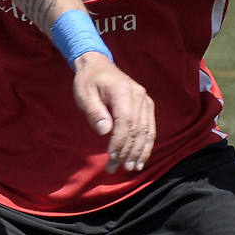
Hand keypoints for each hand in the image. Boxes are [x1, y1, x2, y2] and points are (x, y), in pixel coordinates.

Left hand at [71, 53, 154, 172]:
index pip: (125, 121)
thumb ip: (94, 112)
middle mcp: (139, 96)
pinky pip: (150, 128)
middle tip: (116, 168)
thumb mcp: (84, 94)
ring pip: (147, 131)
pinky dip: (146, 145)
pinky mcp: (147, 106)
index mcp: (123, 91)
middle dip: (128, 151)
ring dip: (139, 152)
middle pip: (137, 129)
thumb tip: (105, 131)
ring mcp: (145, 101)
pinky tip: (140, 159)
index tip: (111, 156)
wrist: (98, 65)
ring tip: (131, 168)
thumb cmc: (88, 81)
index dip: (120, 141)